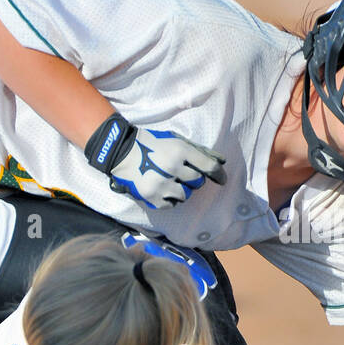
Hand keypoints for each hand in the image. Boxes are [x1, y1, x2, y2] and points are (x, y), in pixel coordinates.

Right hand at [85, 113, 226, 208]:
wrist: (121, 153)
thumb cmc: (152, 145)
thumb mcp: (175, 140)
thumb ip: (198, 151)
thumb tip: (222, 162)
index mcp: (180, 150)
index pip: (209, 166)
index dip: (218, 174)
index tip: (222, 180)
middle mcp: (172, 167)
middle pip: (198, 182)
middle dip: (194, 179)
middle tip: (183, 175)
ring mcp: (161, 184)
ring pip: (186, 195)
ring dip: (182, 190)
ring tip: (170, 182)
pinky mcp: (152, 197)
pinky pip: (172, 204)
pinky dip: (171, 199)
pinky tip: (163, 190)